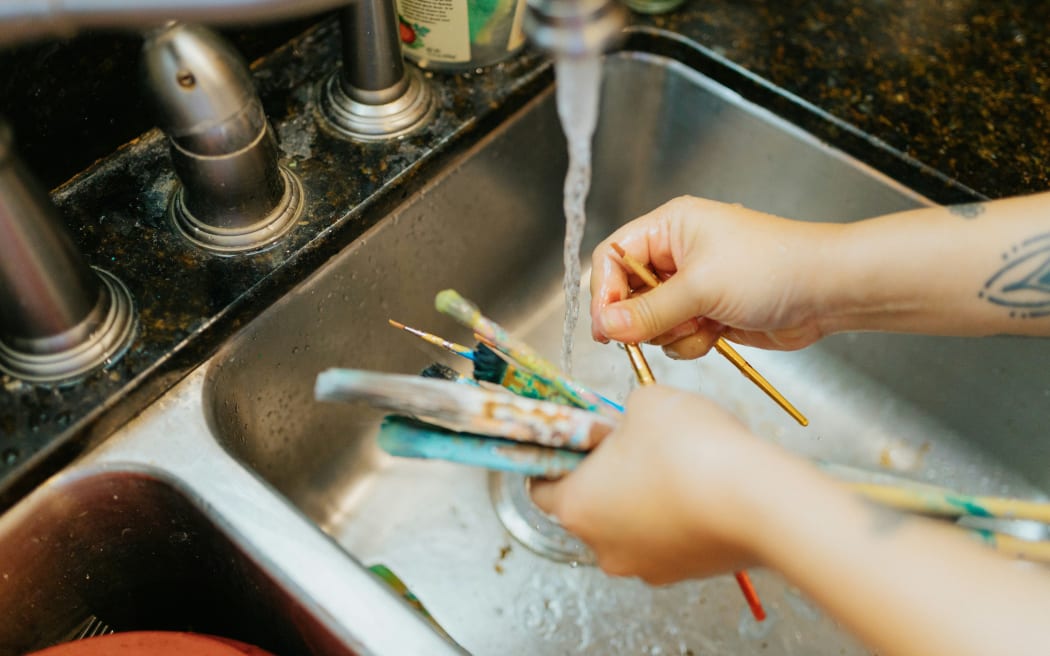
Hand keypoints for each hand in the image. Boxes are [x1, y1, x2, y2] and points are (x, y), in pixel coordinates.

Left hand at [530, 385, 784, 584]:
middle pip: (587, 508)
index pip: (541, 486)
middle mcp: (602, 547)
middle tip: (631, 444)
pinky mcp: (684, 574)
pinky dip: (674, 518)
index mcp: (575, 505)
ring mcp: (645, 567)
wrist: (758, 499)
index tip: (577, 440)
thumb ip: (623, 412)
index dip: (557, 457)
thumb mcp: (646, 402)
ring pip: (629, 527)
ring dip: (641, 499)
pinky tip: (697, 489)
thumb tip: (630, 419)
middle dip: (604, 476)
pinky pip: (666, 540)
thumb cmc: (691, 449)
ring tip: (673, 465)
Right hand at [590, 196, 841, 357]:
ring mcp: (692, 286)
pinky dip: (691, 342)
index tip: (607, 328)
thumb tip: (606, 326)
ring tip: (703, 326)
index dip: (605, 293)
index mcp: (669, 228)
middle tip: (666, 328)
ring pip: (651, 322)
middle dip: (643, 319)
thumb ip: (648, 311)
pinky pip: (676, 336)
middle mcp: (675, 255)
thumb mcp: (701, 287)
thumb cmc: (770, 268)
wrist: (827, 292)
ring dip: (671, 333)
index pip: (613, 258)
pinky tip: (717, 334)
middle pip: (627, 294)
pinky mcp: (707, 313)